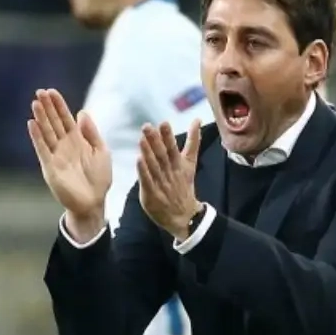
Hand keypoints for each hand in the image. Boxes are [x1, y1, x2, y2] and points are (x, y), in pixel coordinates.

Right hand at [28, 88, 111, 238]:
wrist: (94, 202)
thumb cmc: (99, 178)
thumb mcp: (101, 151)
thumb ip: (91, 133)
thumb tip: (82, 112)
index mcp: (77, 140)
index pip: (66, 118)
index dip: (59, 105)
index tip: (51, 91)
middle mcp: (64, 145)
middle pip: (54, 122)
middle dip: (47, 107)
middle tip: (39, 91)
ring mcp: (56, 155)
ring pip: (47, 132)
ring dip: (40, 118)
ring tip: (35, 103)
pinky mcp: (50, 167)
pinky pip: (42, 149)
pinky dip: (37, 137)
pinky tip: (32, 123)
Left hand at [137, 120, 201, 238]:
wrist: (183, 215)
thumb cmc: (183, 185)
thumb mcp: (190, 163)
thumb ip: (193, 141)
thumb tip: (197, 119)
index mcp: (179, 164)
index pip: (173, 148)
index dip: (169, 136)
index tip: (164, 123)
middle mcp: (170, 172)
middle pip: (162, 155)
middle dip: (155, 141)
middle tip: (147, 127)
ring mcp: (161, 183)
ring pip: (154, 166)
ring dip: (148, 153)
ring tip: (141, 140)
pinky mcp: (152, 194)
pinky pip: (147, 181)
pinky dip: (143, 171)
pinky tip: (138, 160)